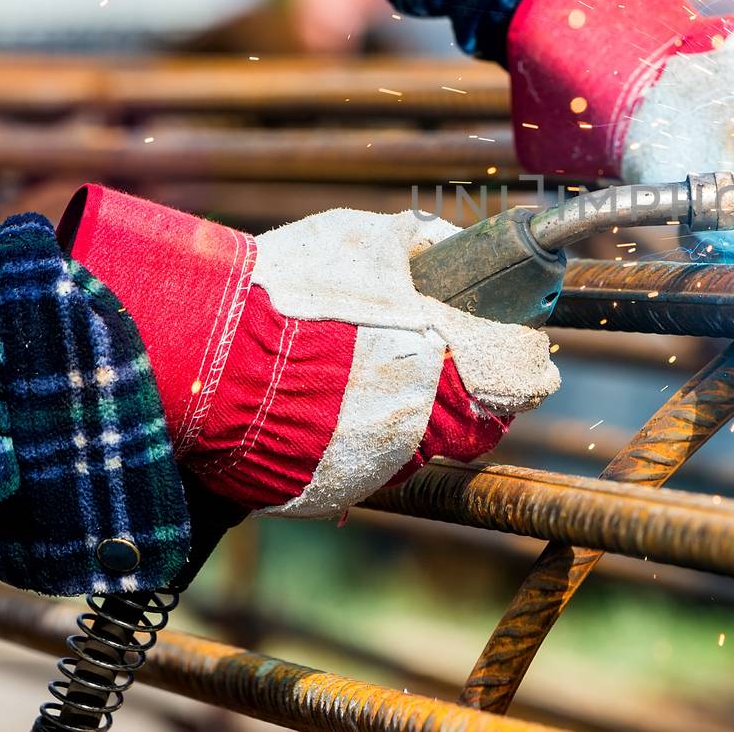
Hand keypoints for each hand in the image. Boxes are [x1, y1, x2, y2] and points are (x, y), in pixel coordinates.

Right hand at [62, 187, 558, 517]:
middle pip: (475, 425)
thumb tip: (452, 242)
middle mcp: (420, 420)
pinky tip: (329, 411)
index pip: (519, 383)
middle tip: (448, 370)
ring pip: (419, 449)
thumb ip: (419, 244)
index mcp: (443, 361)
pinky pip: (363, 469)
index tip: (530, 363)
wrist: (203, 354)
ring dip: (411, 421)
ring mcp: (375, 462)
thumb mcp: (362, 243)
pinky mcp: (329, 490)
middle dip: (470, 399)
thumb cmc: (287, 292)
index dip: (525, 372)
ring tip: (366, 382)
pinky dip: (356, 444)